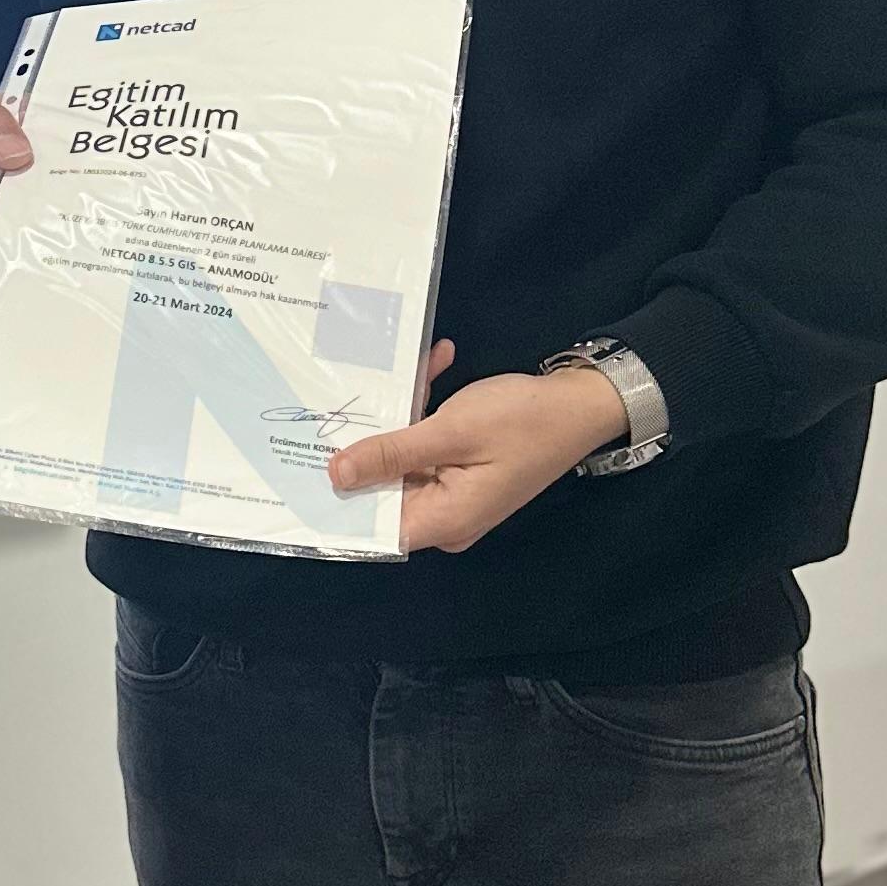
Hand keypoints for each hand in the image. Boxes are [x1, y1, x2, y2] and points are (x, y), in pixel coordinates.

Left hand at [324, 353, 624, 557]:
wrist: (585, 402)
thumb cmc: (523, 420)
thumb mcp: (451, 432)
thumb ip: (392, 453)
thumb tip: (335, 474)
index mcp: (445, 520)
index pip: (374, 525)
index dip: (337, 498)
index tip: (302, 461)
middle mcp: (446, 514)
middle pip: (385, 488)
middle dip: (365, 441)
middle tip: (334, 396)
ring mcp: (455, 489)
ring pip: (405, 457)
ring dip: (401, 412)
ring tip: (395, 366)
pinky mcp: (463, 465)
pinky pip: (430, 442)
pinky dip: (427, 406)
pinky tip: (436, 360)